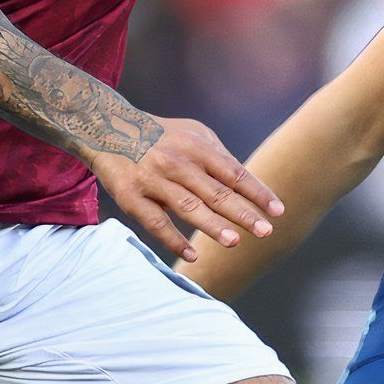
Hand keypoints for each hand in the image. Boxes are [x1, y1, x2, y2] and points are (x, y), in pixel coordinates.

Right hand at [87, 115, 283, 260]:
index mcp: (195, 146)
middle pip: (215, 192)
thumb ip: (218, 156)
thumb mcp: (192, 133)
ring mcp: (153, 180)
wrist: (106, 128)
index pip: (233, 172)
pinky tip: (193, 255)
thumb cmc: (160, 135)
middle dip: (243, 213)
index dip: (257, 192)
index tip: (278, 211)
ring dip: (213, 226)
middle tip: (266, 232)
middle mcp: (176, 162)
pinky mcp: (130, 196)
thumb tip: (246, 185)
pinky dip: (174, 240)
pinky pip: (156, 222)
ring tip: (235, 242)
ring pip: (188, 207)